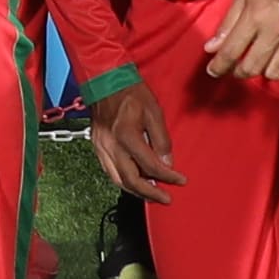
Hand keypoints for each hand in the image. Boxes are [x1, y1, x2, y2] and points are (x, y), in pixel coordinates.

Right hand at [78, 69, 180, 202]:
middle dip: (150, 193)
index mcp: (127, 136)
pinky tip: (134, 181)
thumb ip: (161, 140)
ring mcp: (101, 147)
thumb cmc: (130, 91)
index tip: (181, 180)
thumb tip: (167, 162)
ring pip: (118, 179)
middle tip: (166, 199)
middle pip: (131, 180)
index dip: (168, 177)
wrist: (104, 79)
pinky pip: (110, 171)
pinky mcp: (97, 146)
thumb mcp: (154, 112)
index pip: (151, 166)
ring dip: (136, 191)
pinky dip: (123, 180)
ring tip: (152, 194)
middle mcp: (111, 146)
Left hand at [199, 0, 278, 89]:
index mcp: (255, 16)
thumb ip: (228, 24)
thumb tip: (211, 48)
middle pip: (252, 67)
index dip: (219, 66)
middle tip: (235, 68)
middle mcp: (275, 30)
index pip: (231, 51)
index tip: (213, 71)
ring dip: (262, 72)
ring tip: (259, 62)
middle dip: (239, 72)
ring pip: (273, 73)